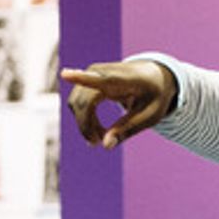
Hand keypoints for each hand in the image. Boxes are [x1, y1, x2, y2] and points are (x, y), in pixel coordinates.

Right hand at [61, 59, 176, 149]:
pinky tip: (98, 129)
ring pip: (76, 103)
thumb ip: (128, 129)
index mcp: (125, 79)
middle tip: (98, 143)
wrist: (153, 75)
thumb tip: (105, 146)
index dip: (82, 77)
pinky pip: (77, 102)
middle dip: (87, 126)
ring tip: (102, 136)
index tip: (65, 74)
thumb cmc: (153, 95)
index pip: (101, 78)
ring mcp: (93, 74)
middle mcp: (104, 72)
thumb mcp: (149, 116)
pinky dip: (84, 118)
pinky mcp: (87, 79)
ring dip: (84, 124)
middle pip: (83, 102)